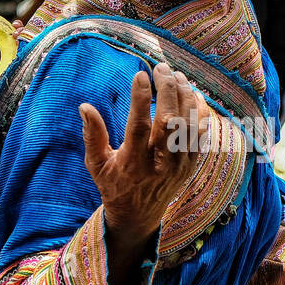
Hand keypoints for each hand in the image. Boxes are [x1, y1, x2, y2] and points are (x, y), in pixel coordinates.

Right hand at [81, 62, 206, 243]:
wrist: (138, 216)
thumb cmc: (113, 185)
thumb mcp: (96, 164)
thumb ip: (92, 135)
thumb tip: (84, 107)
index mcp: (133, 163)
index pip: (140, 126)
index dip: (140, 99)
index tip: (140, 74)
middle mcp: (159, 164)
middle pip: (169, 121)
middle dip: (167, 90)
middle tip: (161, 68)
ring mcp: (178, 166)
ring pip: (188, 126)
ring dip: (185, 97)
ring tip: (177, 75)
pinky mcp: (190, 165)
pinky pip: (200, 135)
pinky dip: (198, 113)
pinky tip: (193, 94)